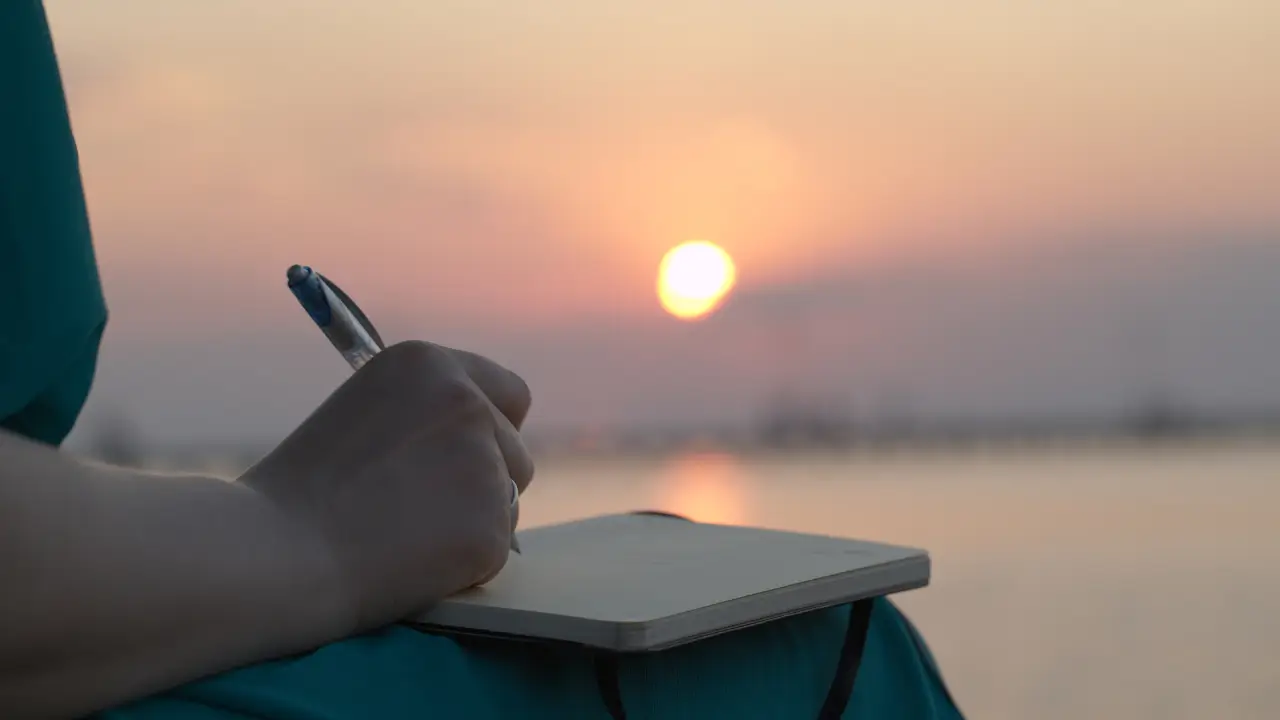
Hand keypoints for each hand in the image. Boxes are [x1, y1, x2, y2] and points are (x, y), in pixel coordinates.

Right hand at [238, 341, 533, 631]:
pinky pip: (496, 548)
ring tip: (402, 533)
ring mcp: (485, 463)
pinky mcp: (491, 524)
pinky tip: (409, 561)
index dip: (493, 429)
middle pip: (515, 452)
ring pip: (508, 502)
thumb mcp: (365, 414)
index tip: (472, 456)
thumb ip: (426, 417)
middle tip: (420, 509)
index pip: (509, 394)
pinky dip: (463, 563)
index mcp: (430, 365)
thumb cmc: (302, 493)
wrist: (276, 553)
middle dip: (484, 482)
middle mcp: (466, 403)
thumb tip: (482, 442)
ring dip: (473, 521)